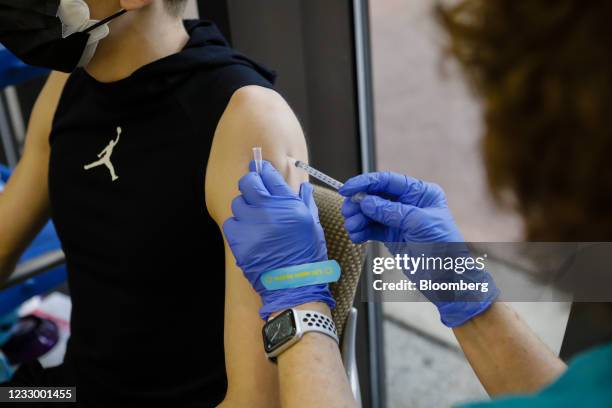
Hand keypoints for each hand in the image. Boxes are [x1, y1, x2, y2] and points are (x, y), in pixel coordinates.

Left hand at [223, 160, 334, 319]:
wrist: (293, 286)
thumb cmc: (307, 256)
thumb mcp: (313, 225)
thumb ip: (305, 202)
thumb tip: (302, 186)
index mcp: (289, 206)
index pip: (269, 176)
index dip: (263, 170)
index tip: (260, 170)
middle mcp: (269, 212)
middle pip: (248, 183)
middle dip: (250, 183)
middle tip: (254, 190)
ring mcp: (252, 226)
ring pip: (238, 203)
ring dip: (245, 207)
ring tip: (254, 219)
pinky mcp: (239, 241)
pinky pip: (230, 223)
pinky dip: (237, 225)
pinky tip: (248, 233)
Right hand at [339, 172, 497, 327]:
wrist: (446, 279)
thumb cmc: (444, 248)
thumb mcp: (418, 223)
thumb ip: (390, 210)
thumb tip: (366, 201)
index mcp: (421, 193)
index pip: (388, 181)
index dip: (366, 183)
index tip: (348, 189)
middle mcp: (409, 204)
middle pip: (376, 196)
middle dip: (359, 203)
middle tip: (348, 211)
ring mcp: (399, 220)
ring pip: (370, 213)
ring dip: (358, 218)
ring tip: (352, 227)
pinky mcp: (392, 236)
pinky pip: (371, 229)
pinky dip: (361, 231)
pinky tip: (356, 236)